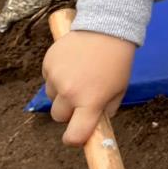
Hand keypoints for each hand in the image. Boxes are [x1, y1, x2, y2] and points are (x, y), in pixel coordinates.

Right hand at [42, 30, 135, 146]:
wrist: (106, 28)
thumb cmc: (117, 61)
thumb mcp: (120, 89)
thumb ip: (106, 110)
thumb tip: (94, 124)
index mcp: (90, 101)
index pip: (75, 135)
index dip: (74, 139)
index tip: (75, 137)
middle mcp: (70, 92)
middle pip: (58, 116)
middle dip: (69, 112)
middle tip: (82, 97)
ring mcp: (56, 77)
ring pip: (52, 97)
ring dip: (62, 93)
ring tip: (79, 75)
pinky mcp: (48, 64)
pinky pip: (48, 79)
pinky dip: (57, 76)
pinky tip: (73, 64)